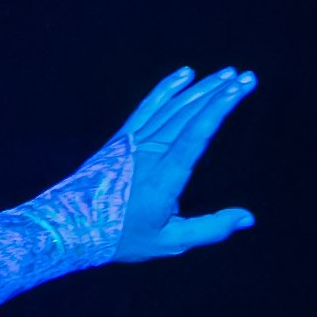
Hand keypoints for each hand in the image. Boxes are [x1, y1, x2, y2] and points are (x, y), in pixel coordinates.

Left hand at [62, 67, 260, 266]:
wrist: (68, 228)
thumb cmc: (119, 238)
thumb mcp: (169, 242)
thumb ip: (210, 229)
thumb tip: (247, 218)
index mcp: (165, 175)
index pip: (198, 132)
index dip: (221, 107)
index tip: (240, 88)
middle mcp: (150, 151)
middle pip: (189, 112)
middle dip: (219, 91)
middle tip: (245, 76)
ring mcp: (134, 141)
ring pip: (172, 106)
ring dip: (200, 87)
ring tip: (225, 73)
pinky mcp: (122, 138)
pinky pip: (148, 106)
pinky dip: (166, 88)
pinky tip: (184, 75)